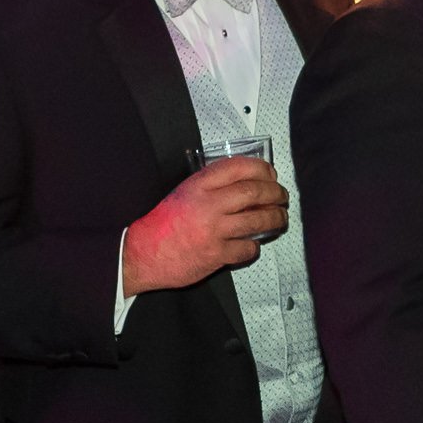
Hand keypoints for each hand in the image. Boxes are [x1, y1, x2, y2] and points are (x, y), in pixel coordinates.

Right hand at [122, 155, 287, 292]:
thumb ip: (210, 188)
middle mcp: (208, 205)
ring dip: (275, 218)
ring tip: (279, 218)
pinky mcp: (216, 254)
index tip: (270, 174)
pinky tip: (253, 243)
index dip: (261, 169)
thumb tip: (243, 185)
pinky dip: (254, 246)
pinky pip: (247, 248)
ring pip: (258, 219)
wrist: (141, 254)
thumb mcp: (182, 194)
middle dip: (275, 193)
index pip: (238, 167)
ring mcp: (214, 230)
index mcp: (197, 186)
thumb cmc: (159, 226)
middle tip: (281, 197)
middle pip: (255, 192)